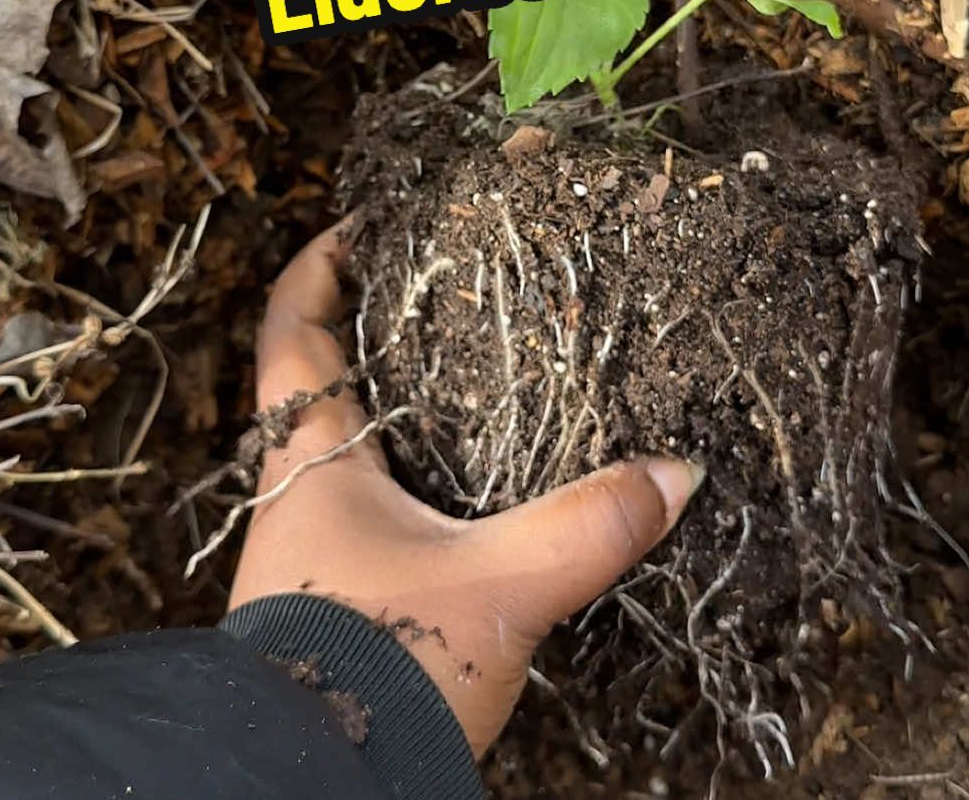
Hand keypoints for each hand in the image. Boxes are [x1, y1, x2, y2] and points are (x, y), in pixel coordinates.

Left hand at [229, 227, 702, 757]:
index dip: (320, 267)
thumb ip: (589, 526)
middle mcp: (298, 494)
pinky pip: (376, 515)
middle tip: (442, 298)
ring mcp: (312, 554)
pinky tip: (477, 499)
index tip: (362, 225)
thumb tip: (676, 473)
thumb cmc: (379, 665)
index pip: (292, 331)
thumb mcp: (500, 586)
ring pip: (350, 453)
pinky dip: (418, 486)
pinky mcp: (339, 605)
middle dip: (374, 334)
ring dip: (398, 413)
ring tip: (472, 385)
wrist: (313, 787)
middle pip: (320, 383)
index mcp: (310, 460)